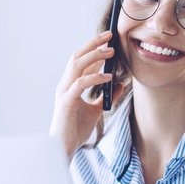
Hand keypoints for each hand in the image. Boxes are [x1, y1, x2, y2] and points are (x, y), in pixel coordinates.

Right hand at [49, 31, 124, 157]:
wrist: (64, 147)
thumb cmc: (76, 129)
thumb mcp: (96, 110)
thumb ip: (106, 97)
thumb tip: (121, 85)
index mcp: (70, 85)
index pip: (81, 60)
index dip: (94, 48)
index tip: (109, 40)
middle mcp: (65, 84)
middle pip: (77, 56)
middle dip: (93, 44)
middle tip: (110, 36)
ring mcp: (64, 92)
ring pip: (77, 65)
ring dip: (94, 56)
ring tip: (111, 51)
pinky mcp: (66, 102)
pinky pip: (80, 84)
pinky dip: (95, 77)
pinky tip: (108, 76)